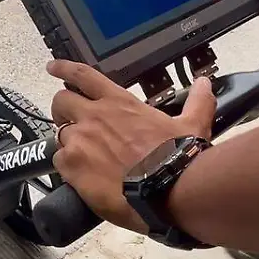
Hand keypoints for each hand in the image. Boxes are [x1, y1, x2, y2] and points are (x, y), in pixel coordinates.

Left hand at [46, 61, 215, 232]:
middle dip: (62, 109)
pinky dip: (66, 166)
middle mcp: (94, 117)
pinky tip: (81, 174)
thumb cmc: (178, 158)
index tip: (53, 67)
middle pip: (60, 101)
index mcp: (119, 103)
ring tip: (83, 156)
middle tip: (70, 119)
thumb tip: (205, 84)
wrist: (168, 191)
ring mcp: (80, 141)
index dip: (63, 68)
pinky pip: (58, 161)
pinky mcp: (73, 167)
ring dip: (68, 141)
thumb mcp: (192, 124)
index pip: (82, 75)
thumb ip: (197, 101)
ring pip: (58, 134)